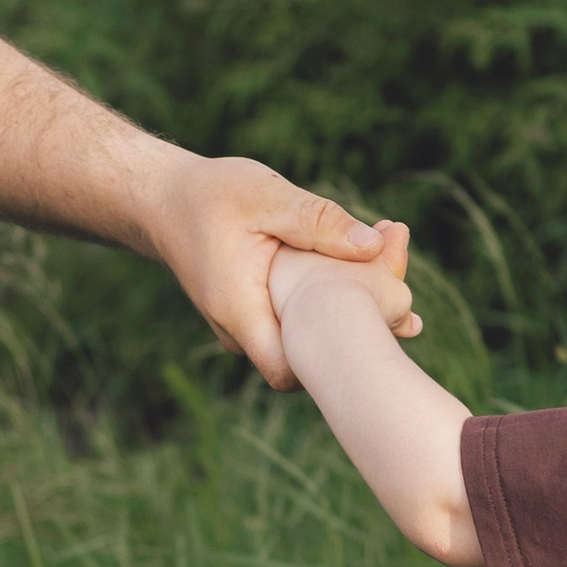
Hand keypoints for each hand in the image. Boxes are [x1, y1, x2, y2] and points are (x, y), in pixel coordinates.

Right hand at [148, 159, 416, 388]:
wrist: (163, 202)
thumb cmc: (209, 195)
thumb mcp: (265, 196)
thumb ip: (318, 221)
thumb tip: (375, 246)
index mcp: (241, 311)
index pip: (291, 371)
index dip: (335, 363)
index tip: (377, 327)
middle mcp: (241, 332)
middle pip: (306, 359)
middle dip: (356, 331)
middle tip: (403, 291)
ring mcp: (248, 327)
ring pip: (304, 339)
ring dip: (346, 311)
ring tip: (390, 268)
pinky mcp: (257, 313)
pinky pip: (297, 320)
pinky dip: (328, 299)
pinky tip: (362, 267)